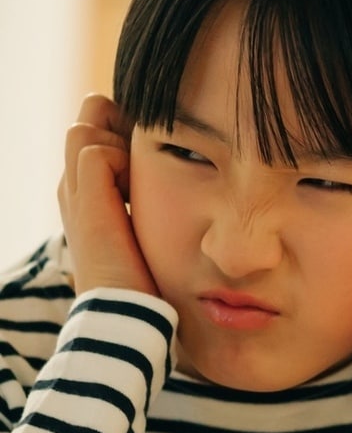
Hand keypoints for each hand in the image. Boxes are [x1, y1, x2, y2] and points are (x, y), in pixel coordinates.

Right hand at [58, 94, 156, 297]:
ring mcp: (75, 191)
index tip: (163, 143)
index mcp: (88, 195)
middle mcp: (74, 188)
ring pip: (87, 127)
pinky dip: (122, 156)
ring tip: (152, 163)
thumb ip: (157, 202)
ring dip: (122, 137)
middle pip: (89, 122)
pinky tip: (143, 183)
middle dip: (123, 123)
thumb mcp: (152, 229)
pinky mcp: (84, 199)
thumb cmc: (149, 277)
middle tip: (160, 142)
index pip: (99, 134)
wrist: (130, 310)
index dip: (127, 130)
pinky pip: (95, 149)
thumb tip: (194, 173)